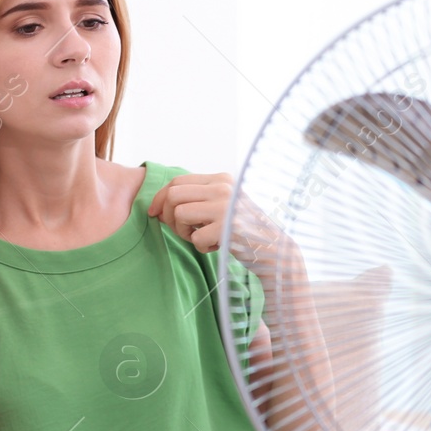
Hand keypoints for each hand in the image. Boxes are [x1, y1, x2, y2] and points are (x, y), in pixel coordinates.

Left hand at [148, 172, 293, 268]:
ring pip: (178, 214)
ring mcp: (226, 206)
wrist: (275, 250)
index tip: (155, 214)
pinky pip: (195, 238)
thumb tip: (159, 205)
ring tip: (201, 238)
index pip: (178, 181)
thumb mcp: (224, 204)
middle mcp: (224, 187)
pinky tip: (217, 247)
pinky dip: (201, 247)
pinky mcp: (227, 227)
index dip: (160, 198)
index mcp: (222, 179)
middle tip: (181, 231)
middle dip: (167, 215)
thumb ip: (198, 198)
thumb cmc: (243, 230)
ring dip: (183, 232)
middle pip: (173, 194)